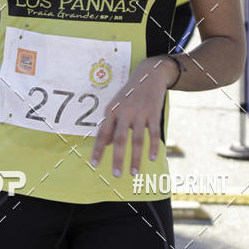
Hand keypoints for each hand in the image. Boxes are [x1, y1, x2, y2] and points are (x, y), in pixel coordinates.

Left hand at [90, 56, 174, 177]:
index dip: (98, 150)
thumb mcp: (117, 106)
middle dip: (118, 159)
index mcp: (112, 111)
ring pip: (137, 140)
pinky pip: (153, 134)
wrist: (149, 74)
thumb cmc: (130, 94)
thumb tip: (107, 144)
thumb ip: (112, 125)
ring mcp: (139, 113)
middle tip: (116, 175)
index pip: (102, 133)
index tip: (94, 165)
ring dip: (136, 158)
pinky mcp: (153, 113)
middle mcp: (124, 112)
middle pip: (120, 139)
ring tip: (134, 172)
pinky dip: (153, 147)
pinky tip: (152, 158)